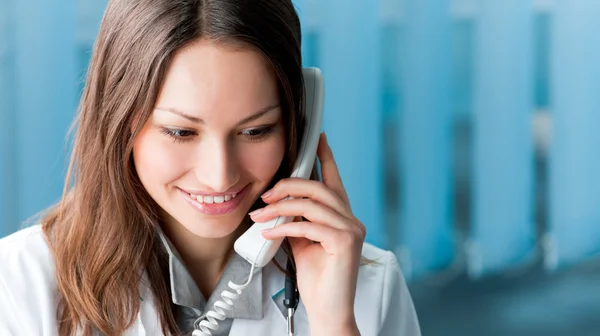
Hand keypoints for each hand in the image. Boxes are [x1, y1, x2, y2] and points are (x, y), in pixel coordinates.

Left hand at [249, 133, 365, 334]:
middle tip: (266, 195)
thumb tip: (276, 203)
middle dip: (289, 185)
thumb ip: (297, 220)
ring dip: (281, 207)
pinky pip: (309, 226)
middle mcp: (352, 219)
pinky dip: (284, 227)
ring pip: (313, 204)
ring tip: (259, 215)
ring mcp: (352, 230)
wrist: (328, 310)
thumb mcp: (302, 242)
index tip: (317, 138)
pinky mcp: (346, 243)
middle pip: (320, 188)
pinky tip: (268, 231)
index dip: (326, 157)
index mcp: (342, 217)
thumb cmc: (317, 279)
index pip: (334, 180)